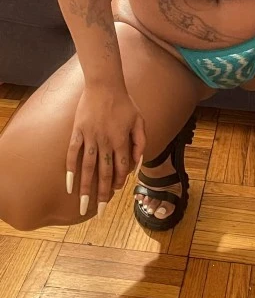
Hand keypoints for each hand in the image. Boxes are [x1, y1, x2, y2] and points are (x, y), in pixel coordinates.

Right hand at [66, 86, 146, 216]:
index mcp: (121, 139)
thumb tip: (138, 164)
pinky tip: (69, 185)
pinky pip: (72, 153)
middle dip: (101, 194)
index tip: (115, 192)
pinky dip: (71, 170)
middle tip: (99, 212)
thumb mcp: (140, 120)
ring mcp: (90, 137)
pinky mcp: (77, 132)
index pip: (121, 168)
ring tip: (82, 206)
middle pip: (103, 173)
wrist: (105, 84)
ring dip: (85, 188)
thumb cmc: (125, 103)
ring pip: (87, 168)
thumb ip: (141, 142)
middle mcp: (106, 141)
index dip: (119, 181)